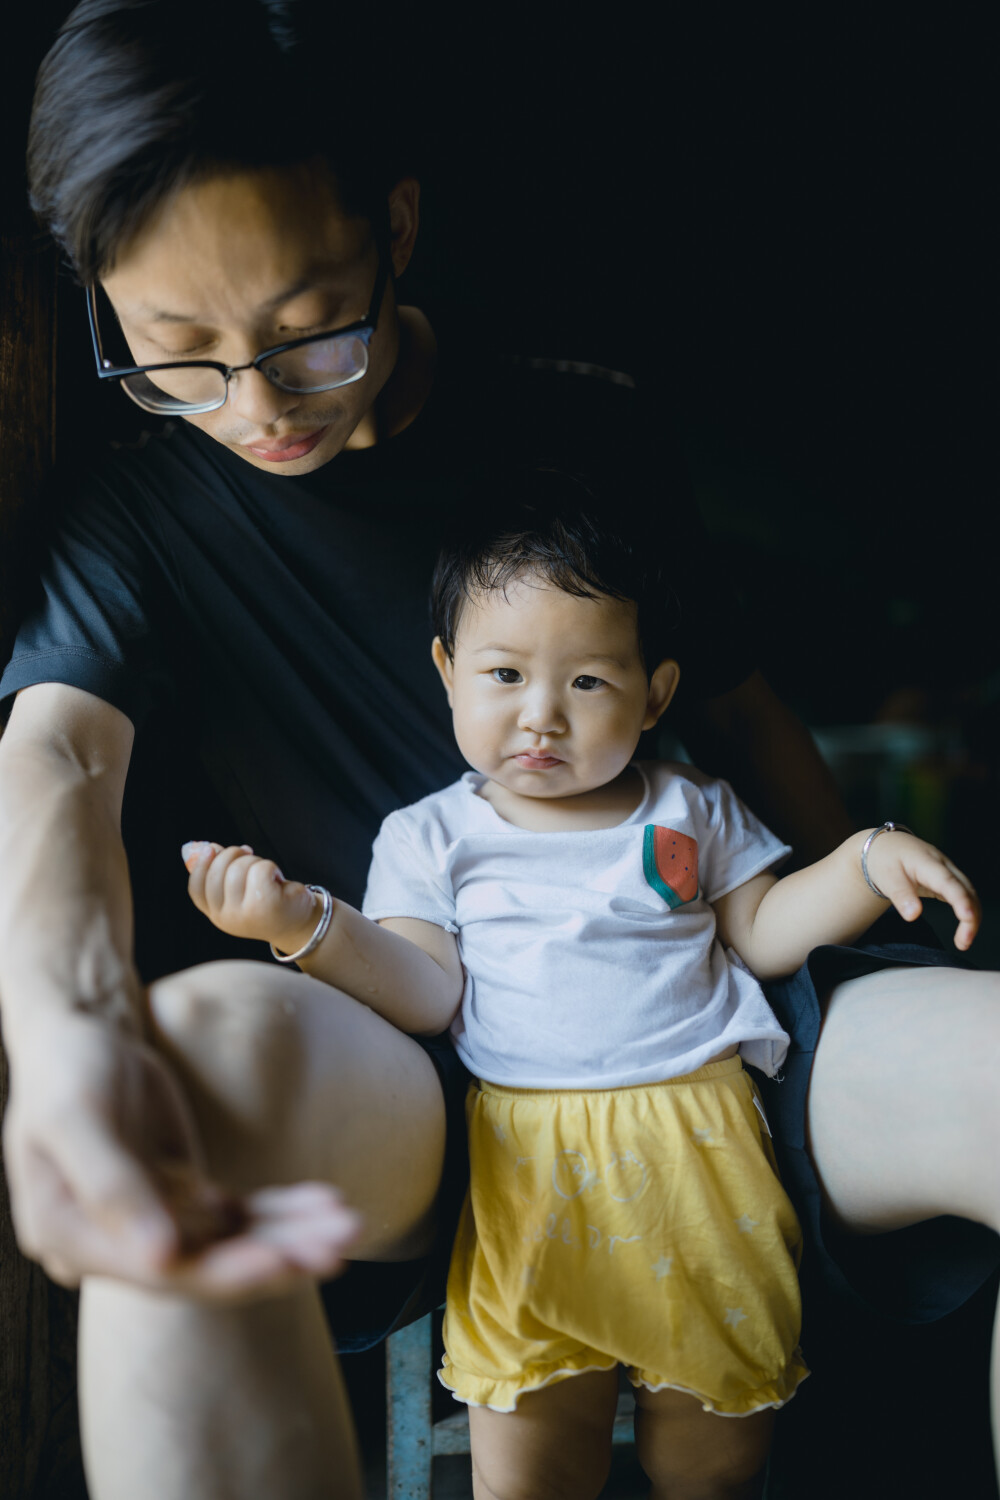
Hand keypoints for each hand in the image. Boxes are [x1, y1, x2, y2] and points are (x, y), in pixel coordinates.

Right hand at [3, 1011, 359, 1297]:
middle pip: (205, 1266)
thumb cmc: (65, 1066)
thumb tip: (158, 1256)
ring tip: (349, 1225)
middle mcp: (116, 1244)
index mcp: (73, 1238)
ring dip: (292, 1238)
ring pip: (232, 1242)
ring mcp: (155, 1221)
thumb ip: (110, 1185)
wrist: (77, 1032)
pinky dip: (283, 1211)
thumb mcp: (76, 1115)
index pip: (162, 1272)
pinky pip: (241, 1214)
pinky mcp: (184, 1196)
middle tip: (337, 1251)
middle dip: (275, 1258)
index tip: (284, 1262)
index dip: (225, 1271)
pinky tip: (326, 1202)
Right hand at [182, 841, 319, 953]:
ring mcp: (244, 914)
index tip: (210, 849)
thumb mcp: (241, 889)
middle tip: (249, 855)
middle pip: (217, 873)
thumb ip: (221, 870)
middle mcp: (226, 919)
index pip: (196, 889)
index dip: (200, 866)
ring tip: (267, 875)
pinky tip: (278, 879)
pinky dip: (271, 867)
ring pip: (239, 867)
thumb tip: (205, 847)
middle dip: (233, 855)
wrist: (300, 921)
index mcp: (216, 914)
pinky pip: (260, 869)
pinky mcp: (265, 906)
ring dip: (255, 861)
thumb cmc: (268, 900)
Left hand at [865, 829, 980, 950]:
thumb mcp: (886, 877)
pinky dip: (968, 912)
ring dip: (972, 918)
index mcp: (926, 862)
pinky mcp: (947, 880)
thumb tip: (913, 916)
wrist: (886, 846)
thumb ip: (900, 896)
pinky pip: (964, 896)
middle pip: (966, 890)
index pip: (948, 882)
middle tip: (963, 943)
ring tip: (963, 942)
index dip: (960, 899)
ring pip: (969, 894)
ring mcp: (947, 871)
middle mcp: (942, 865)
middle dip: (971, 916)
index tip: (966, 917)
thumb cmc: (885, 860)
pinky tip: (964, 930)